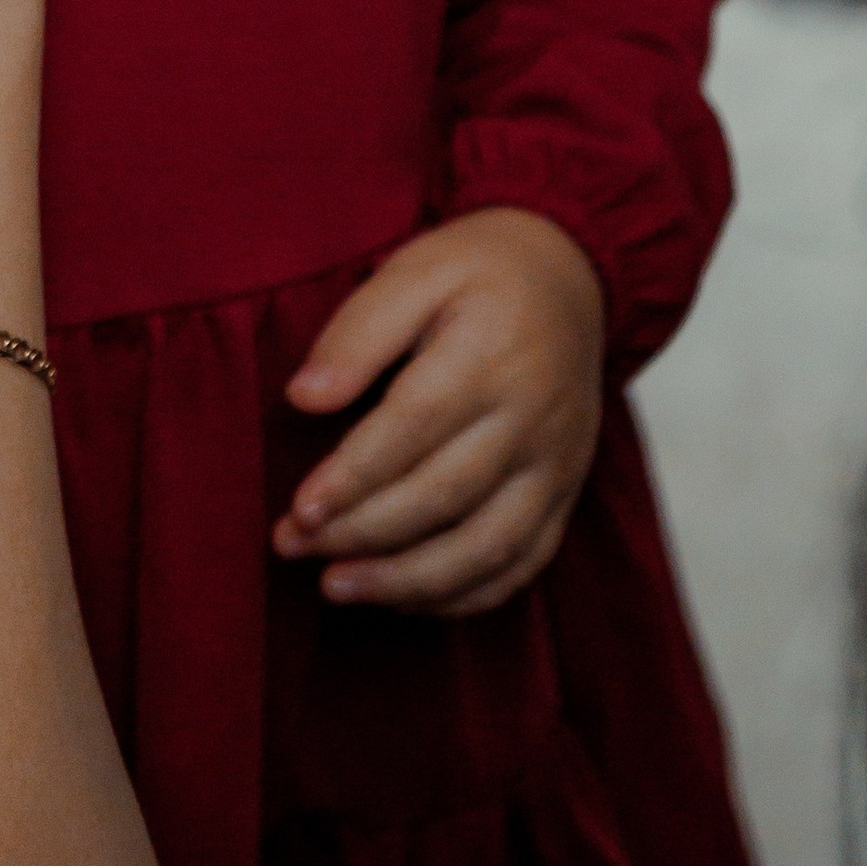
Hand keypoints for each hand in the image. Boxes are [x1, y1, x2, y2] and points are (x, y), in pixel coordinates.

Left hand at [273, 208, 605, 615]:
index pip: (414, 428)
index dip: (353, 477)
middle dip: (361, 533)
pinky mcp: (565, 492)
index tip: (298, 510)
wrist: (573, 276)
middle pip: (444, 495)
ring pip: (487, 546)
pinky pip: (522, 563)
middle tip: (293, 546)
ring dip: (407, 580)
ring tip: (337, 588)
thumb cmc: (481, 272)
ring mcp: (555, 463)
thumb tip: (303, 398)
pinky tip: (403, 596)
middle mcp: (531, 417)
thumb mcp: (416, 269)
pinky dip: (462, 595)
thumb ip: (359, 330)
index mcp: (491, 353)